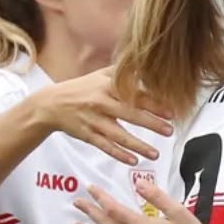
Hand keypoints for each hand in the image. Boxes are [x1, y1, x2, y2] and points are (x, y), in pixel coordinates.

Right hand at [37, 67, 172, 163]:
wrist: (52, 104)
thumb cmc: (82, 89)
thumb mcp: (101, 75)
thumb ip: (124, 72)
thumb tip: (147, 63)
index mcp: (107, 86)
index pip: (135, 94)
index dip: (154, 103)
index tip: (172, 111)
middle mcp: (101, 102)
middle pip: (130, 114)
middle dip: (152, 123)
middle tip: (170, 131)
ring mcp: (93, 120)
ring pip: (119, 135)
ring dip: (139, 146)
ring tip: (155, 154)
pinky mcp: (87, 135)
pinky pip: (105, 146)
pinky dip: (119, 154)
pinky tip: (133, 161)